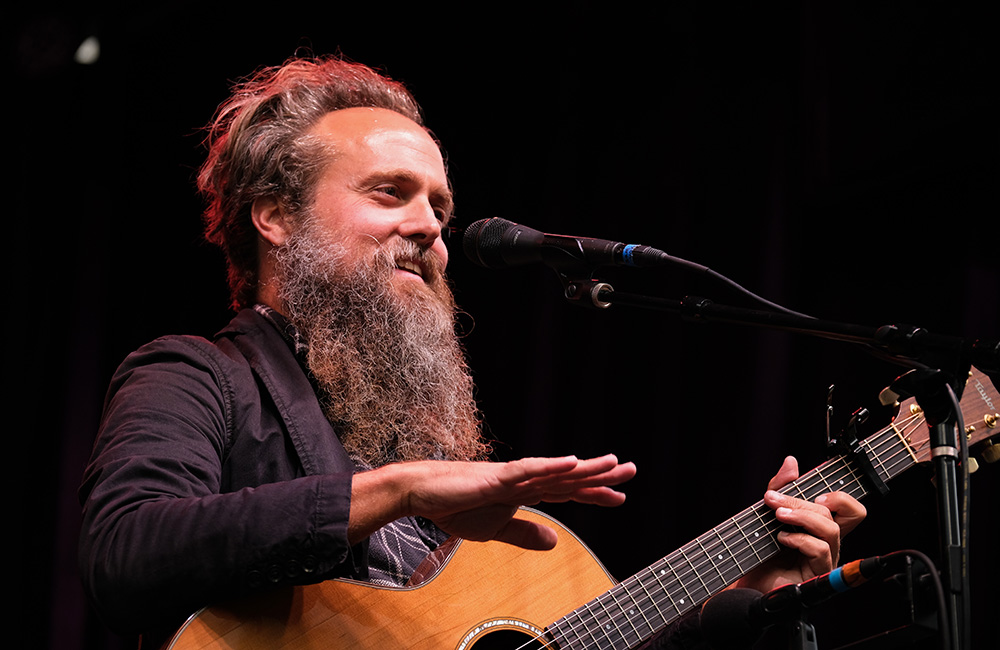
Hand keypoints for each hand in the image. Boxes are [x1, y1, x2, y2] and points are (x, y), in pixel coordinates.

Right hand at [351, 454, 635, 549]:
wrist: (421, 493)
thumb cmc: (455, 506)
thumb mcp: (495, 529)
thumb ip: (524, 533)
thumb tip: (555, 541)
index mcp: (525, 491)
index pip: (566, 492)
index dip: (593, 493)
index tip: (619, 496)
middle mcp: (524, 478)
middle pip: (569, 477)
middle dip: (600, 475)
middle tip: (631, 470)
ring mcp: (512, 475)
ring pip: (555, 471)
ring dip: (584, 467)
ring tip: (612, 463)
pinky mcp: (496, 476)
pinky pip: (528, 470)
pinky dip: (550, 465)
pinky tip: (571, 462)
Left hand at [734, 456, 865, 592]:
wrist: (746, 579)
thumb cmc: (759, 549)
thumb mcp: (768, 511)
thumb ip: (780, 487)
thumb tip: (791, 462)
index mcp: (822, 527)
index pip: (852, 510)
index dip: (842, 497)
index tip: (814, 492)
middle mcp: (828, 543)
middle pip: (840, 514)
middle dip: (803, 501)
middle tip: (773, 500)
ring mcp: (825, 559)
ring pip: (831, 529)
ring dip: (802, 517)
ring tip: (778, 516)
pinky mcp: (817, 574)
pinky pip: (820, 550)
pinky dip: (798, 538)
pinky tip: (781, 539)